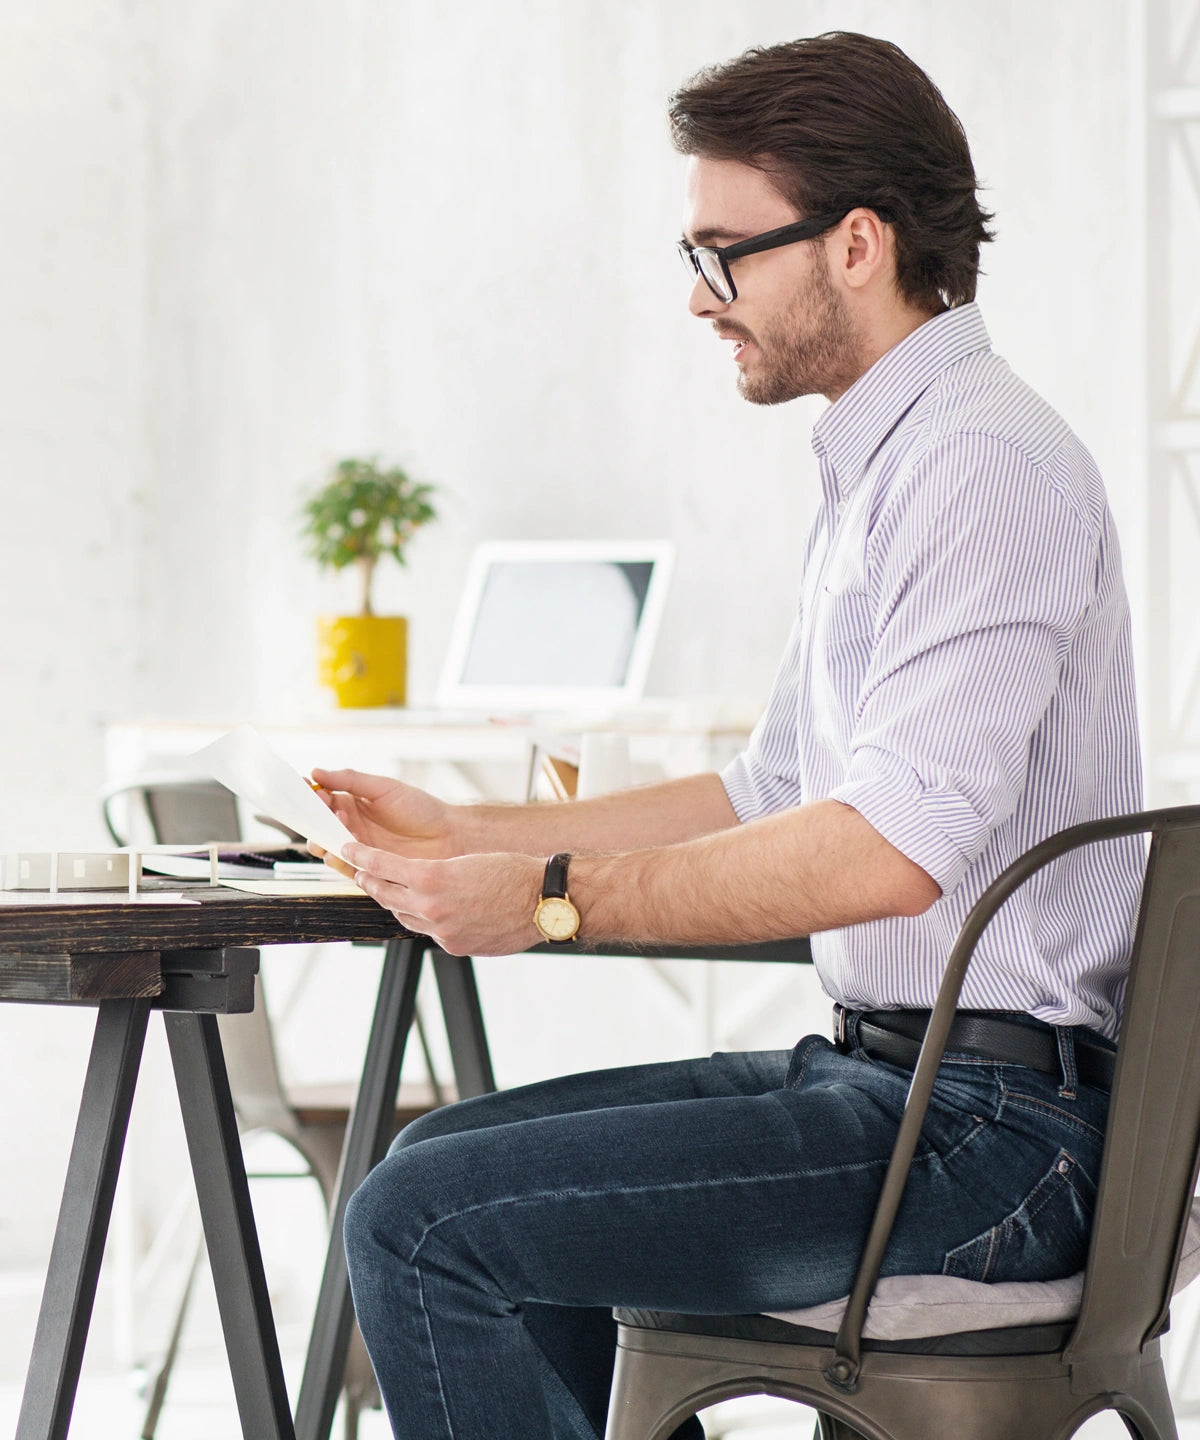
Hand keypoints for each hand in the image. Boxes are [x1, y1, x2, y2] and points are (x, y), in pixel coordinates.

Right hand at [309, 768, 454, 859]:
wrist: (450, 836)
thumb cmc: (422, 809)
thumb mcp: (384, 788)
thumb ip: (350, 780)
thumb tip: (317, 772)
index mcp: (353, 804)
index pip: (322, 800)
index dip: (311, 795)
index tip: (306, 788)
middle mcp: (352, 827)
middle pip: (319, 826)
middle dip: (314, 819)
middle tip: (322, 808)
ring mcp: (359, 849)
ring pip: (328, 847)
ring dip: (325, 838)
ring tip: (339, 825)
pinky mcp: (367, 869)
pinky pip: (344, 867)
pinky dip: (338, 860)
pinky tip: (343, 850)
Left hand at [343, 841, 543, 955]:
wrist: (542, 901)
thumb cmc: (511, 872)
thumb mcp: (466, 861)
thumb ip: (436, 873)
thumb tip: (419, 883)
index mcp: (433, 877)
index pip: (382, 867)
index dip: (361, 858)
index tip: (348, 851)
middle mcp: (432, 907)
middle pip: (386, 895)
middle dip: (371, 882)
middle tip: (361, 872)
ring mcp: (442, 931)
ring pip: (405, 916)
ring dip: (395, 902)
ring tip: (390, 891)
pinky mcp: (455, 946)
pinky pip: (429, 932)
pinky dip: (424, 920)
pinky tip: (429, 911)